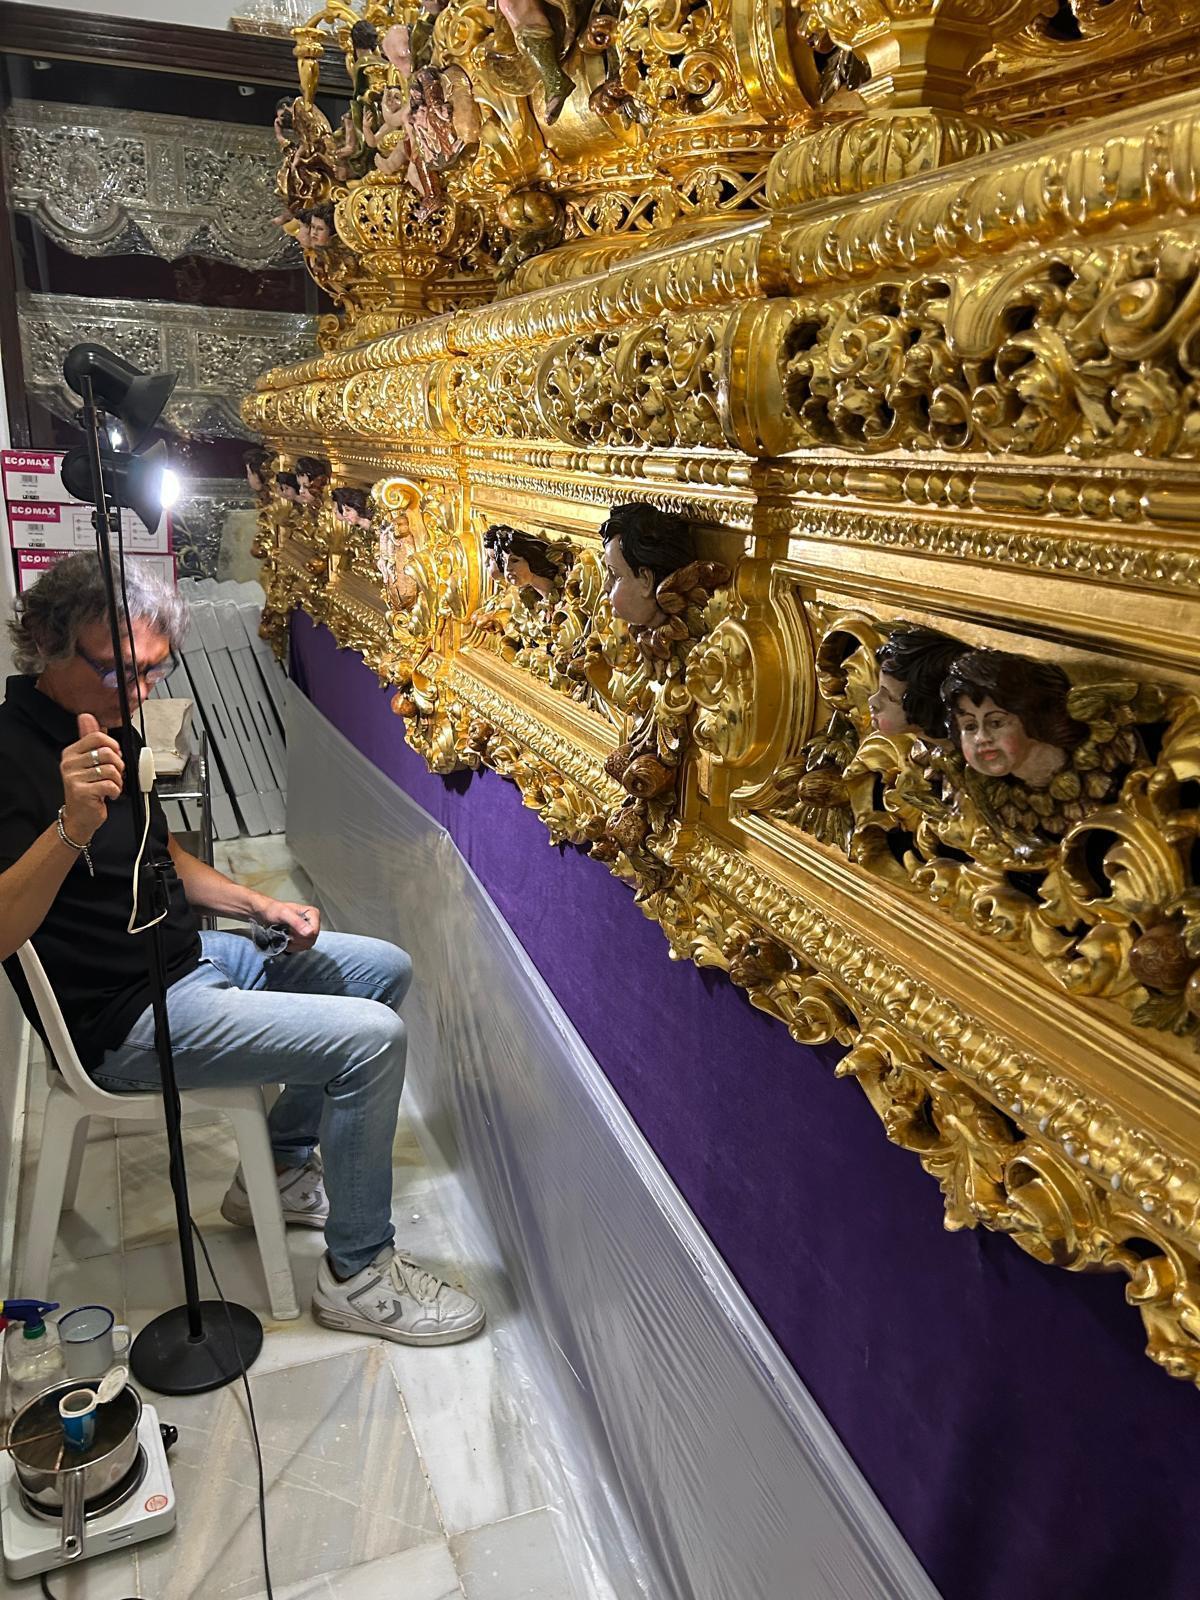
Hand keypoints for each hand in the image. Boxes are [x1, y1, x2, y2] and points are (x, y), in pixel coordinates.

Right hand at [60, 714, 123, 844]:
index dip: (113, 746)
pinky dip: (115, 791)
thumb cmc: (87, 789)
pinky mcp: (81, 792)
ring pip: (111, 769)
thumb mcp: (87, 762)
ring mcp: (74, 777)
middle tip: (114, 775)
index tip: (115, 756)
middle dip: (119, 766)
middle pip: (107, 753)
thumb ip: (89, 739)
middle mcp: (69, 763)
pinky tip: (108, 794)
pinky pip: (110, 784)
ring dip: (118, 780)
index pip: (97, 736)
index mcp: (71, 752)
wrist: (79, 817)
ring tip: (111, 786)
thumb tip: (86, 717)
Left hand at [260, 898, 320, 952]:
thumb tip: (309, 933)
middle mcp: (313, 922)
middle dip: (297, 940)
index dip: (302, 935)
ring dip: (295, 944)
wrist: (266, 913)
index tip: (290, 931)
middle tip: (286, 933)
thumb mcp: (284, 914)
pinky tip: (287, 940)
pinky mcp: (303, 937)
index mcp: (313, 913)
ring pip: (307, 945)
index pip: (314, 932)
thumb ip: (296, 922)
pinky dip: (293, 946)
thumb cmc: (273, 910)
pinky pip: (303, 947)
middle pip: (311, 939)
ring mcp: (309, 930)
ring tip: (286, 936)